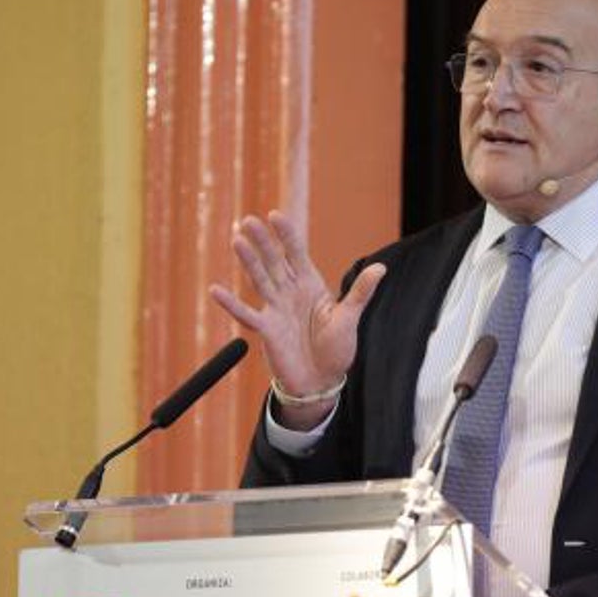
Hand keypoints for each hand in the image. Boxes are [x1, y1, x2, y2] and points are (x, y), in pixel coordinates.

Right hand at [209, 210, 385, 427]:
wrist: (321, 381)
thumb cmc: (336, 349)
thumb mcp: (350, 318)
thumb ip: (360, 293)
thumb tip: (381, 267)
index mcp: (310, 284)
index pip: (296, 253)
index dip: (286, 235)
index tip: (276, 215)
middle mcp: (290, 292)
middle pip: (274, 261)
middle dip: (263, 241)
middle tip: (249, 220)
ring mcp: (276, 309)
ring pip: (259, 279)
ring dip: (248, 261)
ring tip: (236, 240)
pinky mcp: (266, 329)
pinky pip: (246, 314)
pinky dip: (231, 304)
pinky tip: (216, 290)